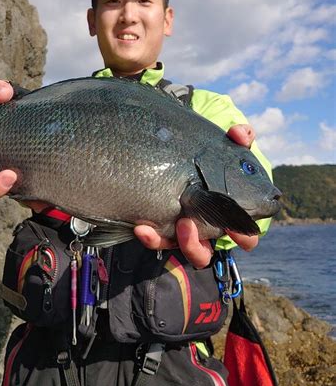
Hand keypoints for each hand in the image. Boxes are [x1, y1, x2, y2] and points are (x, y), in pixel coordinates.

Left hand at [134, 123, 258, 267]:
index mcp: (232, 215)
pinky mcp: (162, 227)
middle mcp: (207, 229)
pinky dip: (151, 237)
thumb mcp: (229, 142)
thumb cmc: (215, 151)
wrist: (185, 149)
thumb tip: (241, 133)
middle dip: (196, 244)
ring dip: (175, 242)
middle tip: (188, 225)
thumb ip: (240, 136)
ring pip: (179, 251)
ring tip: (169, 223)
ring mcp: (183, 231)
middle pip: (206, 252)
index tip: (236, 228)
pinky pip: (157, 240)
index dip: (243, 236)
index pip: (245, 237)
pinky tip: (140, 227)